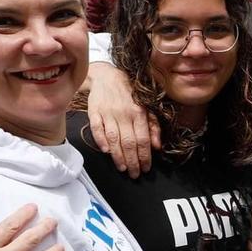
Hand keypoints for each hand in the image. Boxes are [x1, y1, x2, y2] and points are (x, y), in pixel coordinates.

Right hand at [85, 62, 158, 177]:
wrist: (106, 76)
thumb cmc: (129, 93)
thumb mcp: (146, 107)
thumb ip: (153, 126)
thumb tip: (157, 146)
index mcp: (139, 113)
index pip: (143, 139)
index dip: (145, 156)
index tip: (146, 168)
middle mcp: (124, 114)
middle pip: (129, 142)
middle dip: (132, 161)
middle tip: (134, 174)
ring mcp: (108, 113)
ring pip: (114, 138)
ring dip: (118, 156)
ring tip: (123, 168)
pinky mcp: (94, 112)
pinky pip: (97, 129)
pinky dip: (101, 140)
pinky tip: (106, 151)